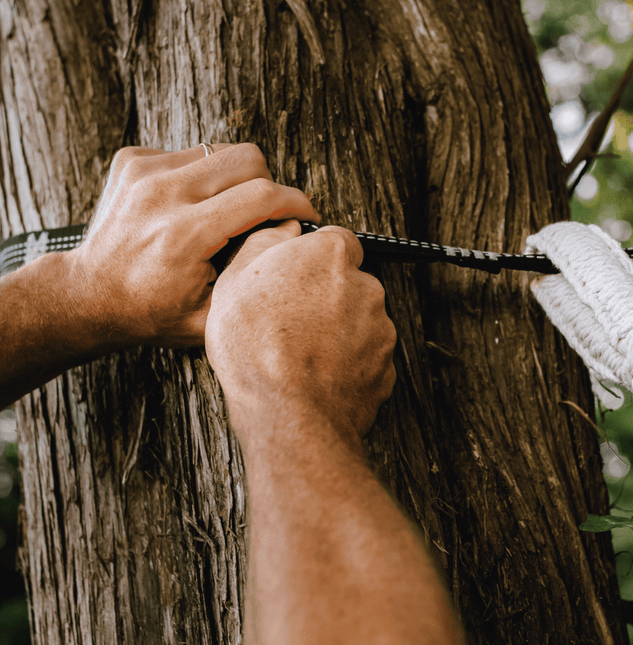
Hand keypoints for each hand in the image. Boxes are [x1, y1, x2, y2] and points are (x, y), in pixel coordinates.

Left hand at [67, 143, 319, 347]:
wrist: (88, 297)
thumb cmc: (149, 312)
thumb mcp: (212, 317)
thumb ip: (254, 274)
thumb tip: (289, 233)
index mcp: (184, 236)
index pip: (262, 196)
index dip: (296, 202)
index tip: (307, 214)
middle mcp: (163, 195)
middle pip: (247, 158)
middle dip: (268, 183)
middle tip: (265, 214)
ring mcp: (143, 173)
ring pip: (220, 150)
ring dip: (233, 179)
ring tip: (226, 211)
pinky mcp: (131, 162)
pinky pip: (190, 152)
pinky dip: (201, 175)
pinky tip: (192, 205)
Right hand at [205, 223, 396, 441]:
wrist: (289, 413)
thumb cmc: (256, 348)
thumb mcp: (235, 280)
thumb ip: (264, 243)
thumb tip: (282, 231)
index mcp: (330, 256)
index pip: (334, 240)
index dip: (311, 260)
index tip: (294, 279)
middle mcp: (366, 287)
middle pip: (349, 283)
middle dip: (326, 298)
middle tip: (291, 321)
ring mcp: (380, 330)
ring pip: (360, 322)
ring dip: (338, 332)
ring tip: (301, 354)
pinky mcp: (385, 368)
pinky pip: (366, 358)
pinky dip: (347, 364)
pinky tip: (318, 376)